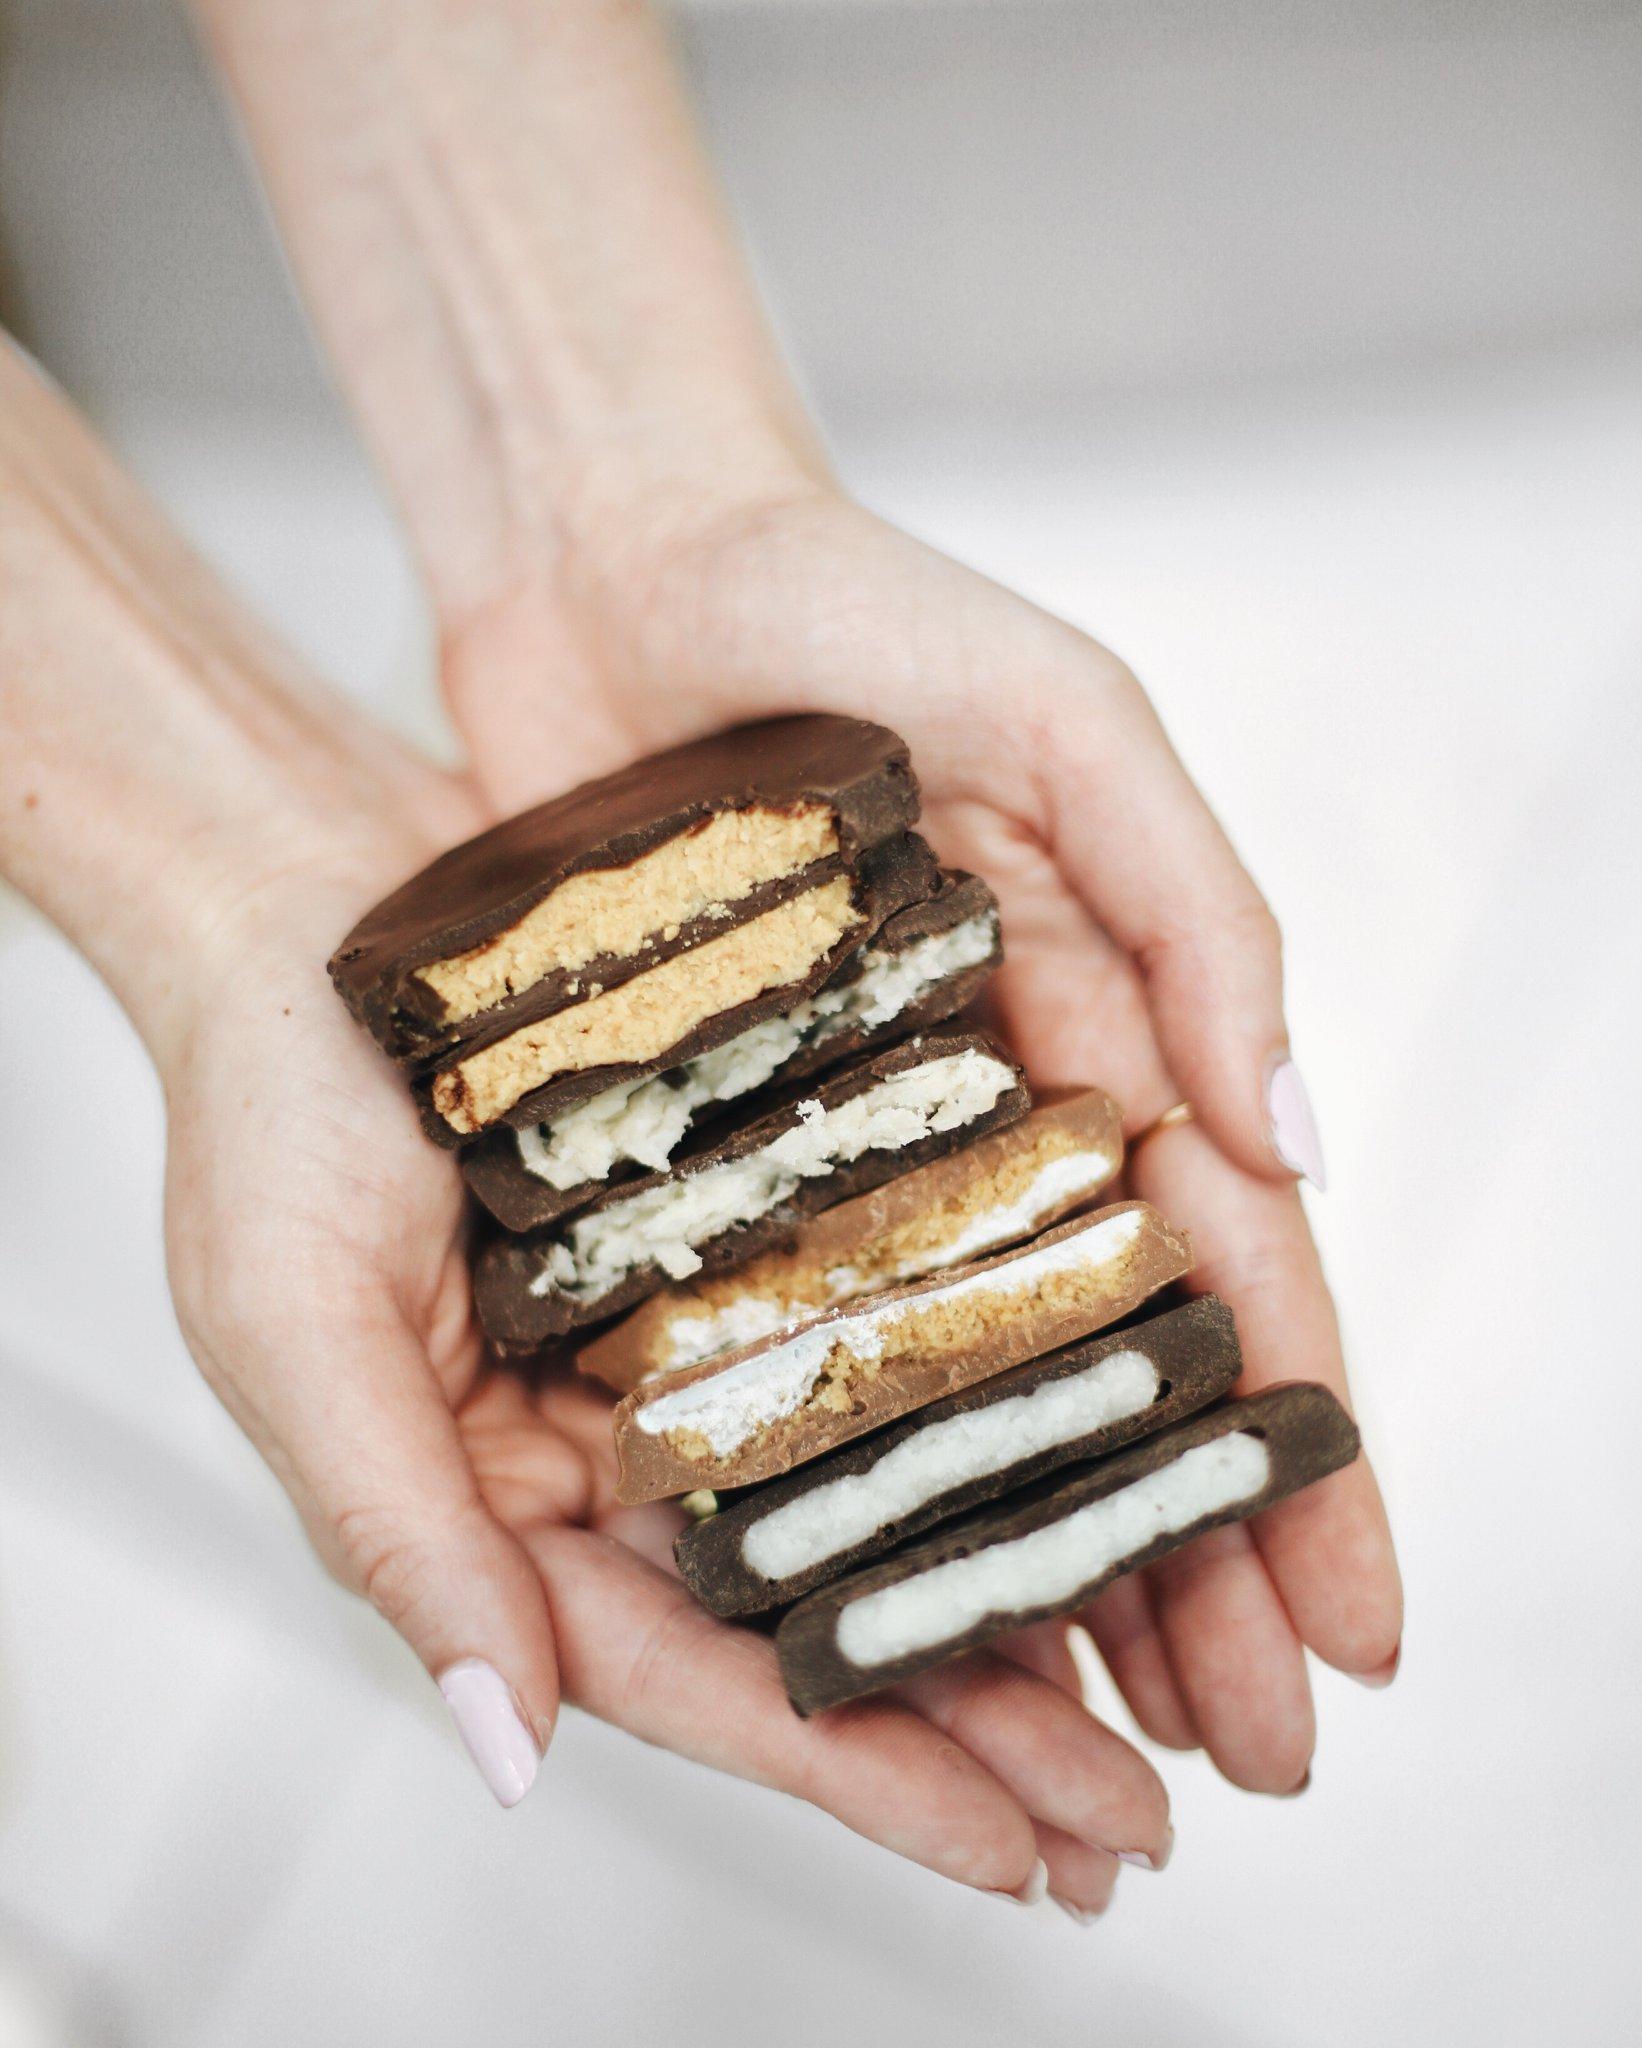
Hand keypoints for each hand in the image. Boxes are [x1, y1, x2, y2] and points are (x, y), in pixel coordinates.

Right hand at [158, 773, 1170, 1906]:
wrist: (317, 886)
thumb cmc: (265, 1105)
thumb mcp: (293, 1324)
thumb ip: (398, 1529)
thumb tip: (508, 1753)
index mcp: (517, 1499)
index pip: (697, 1675)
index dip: (853, 1776)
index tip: (1014, 1851)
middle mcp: (633, 1439)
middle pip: (821, 1613)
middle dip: (979, 1730)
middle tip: (1132, 1825)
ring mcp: (712, 1329)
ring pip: (884, 1489)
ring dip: (1015, 1588)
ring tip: (1167, 1698)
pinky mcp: (774, 1216)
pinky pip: (902, 1321)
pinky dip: (999, 1393)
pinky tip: (1109, 1450)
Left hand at [438, 476, 1404, 1793]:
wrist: (616, 560)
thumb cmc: (855, 604)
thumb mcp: (1067, 719)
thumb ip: (1197, 910)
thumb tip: (1299, 1143)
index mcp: (1107, 1027)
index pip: (1236, 1279)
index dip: (1305, 1455)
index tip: (1356, 1625)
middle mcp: (994, 1114)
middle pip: (1117, 1382)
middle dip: (1196, 1565)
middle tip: (1249, 1757)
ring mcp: (851, 1146)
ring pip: (966, 1401)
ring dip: (1042, 1564)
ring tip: (1098, 1743)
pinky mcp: (705, 1149)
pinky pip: (788, 1338)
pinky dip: (846, 1472)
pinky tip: (877, 1596)